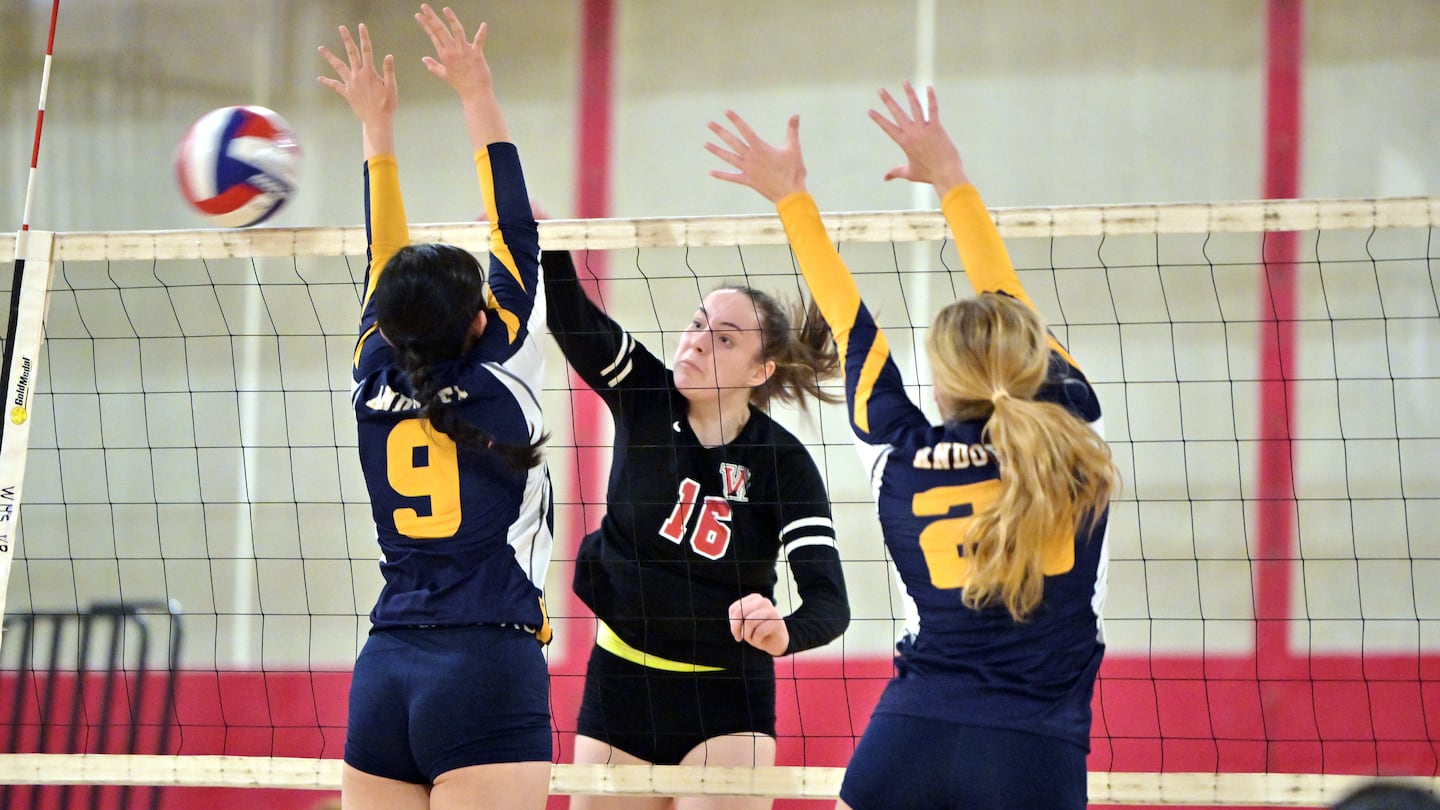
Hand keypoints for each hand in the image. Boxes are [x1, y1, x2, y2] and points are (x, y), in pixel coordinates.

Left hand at [317, 23, 397, 138]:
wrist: (376, 121)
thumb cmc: (387, 105)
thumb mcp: (392, 87)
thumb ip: (389, 71)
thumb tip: (389, 56)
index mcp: (369, 72)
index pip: (367, 50)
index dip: (364, 37)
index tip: (361, 26)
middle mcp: (358, 75)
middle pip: (351, 53)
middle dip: (347, 39)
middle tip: (342, 28)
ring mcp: (350, 84)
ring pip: (338, 66)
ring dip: (330, 56)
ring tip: (321, 48)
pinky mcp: (347, 93)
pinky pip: (335, 86)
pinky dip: (327, 81)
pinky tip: (319, 78)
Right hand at [415, 4, 491, 98]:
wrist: (474, 92)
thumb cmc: (460, 84)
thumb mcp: (443, 75)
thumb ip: (433, 66)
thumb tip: (424, 59)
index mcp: (444, 55)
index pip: (433, 36)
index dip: (425, 24)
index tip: (418, 15)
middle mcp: (452, 51)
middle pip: (440, 30)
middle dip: (431, 17)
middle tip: (424, 6)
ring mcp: (464, 51)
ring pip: (457, 31)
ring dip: (451, 19)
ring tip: (445, 9)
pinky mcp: (476, 54)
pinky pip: (479, 41)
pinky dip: (482, 33)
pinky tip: (484, 24)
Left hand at [705, 111, 806, 202]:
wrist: (790, 193)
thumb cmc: (793, 171)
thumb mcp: (794, 148)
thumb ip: (792, 131)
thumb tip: (795, 115)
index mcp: (761, 148)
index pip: (746, 130)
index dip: (736, 120)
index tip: (726, 112)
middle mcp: (751, 157)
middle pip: (733, 142)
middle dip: (720, 132)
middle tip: (709, 124)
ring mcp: (748, 170)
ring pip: (729, 157)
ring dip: (717, 150)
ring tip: (705, 144)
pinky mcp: (748, 181)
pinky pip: (732, 177)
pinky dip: (722, 175)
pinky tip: (711, 172)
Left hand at [729, 593, 788, 655]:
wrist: (776, 644)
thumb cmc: (758, 633)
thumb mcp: (744, 625)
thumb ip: (737, 620)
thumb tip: (735, 623)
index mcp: (754, 598)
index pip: (734, 609)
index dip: (732, 624)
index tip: (737, 633)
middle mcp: (763, 601)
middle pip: (740, 612)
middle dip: (736, 628)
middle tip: (740, 637)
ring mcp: (771, 610)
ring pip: (749, 621)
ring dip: (747, 635)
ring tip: (752, 639)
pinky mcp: (777, 621)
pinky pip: (759, 632)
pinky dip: (756, 640)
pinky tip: (760, 640)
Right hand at [868, 82, 968, 195]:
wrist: (945, 174)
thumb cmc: (928, 174)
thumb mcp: (909, 173)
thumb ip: (896, 172)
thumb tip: (884, 178)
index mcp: (903, 142)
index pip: (887, 127)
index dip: (878, 118)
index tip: (869, 110)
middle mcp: (912, 133)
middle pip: (897, 113)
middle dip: (888, 100)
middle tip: (880, 89)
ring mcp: (924, 129)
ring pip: (915, 106)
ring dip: (909, 93)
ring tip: (904, 81)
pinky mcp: (936, 127)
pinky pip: (933, 109)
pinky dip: (931, 98)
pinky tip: (929, 87)